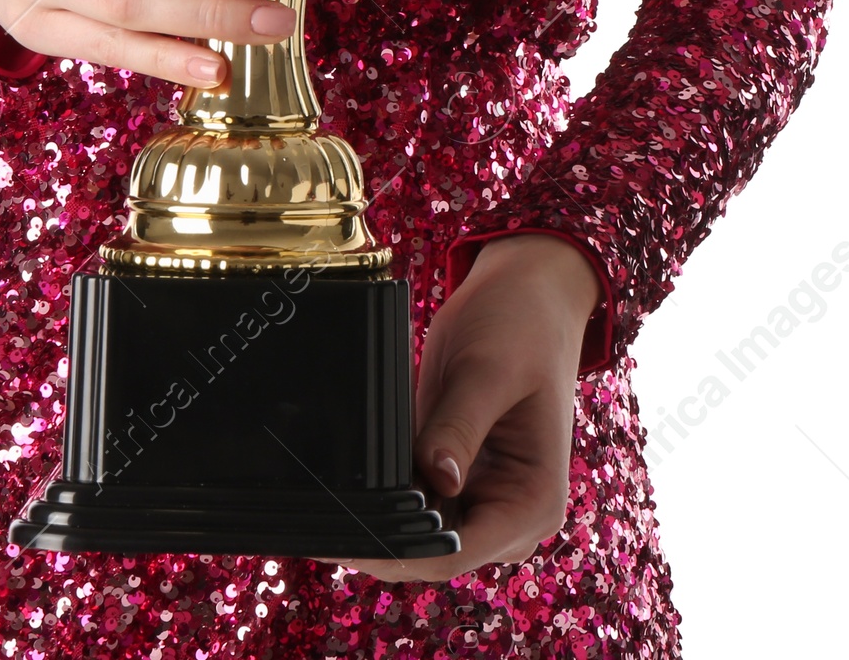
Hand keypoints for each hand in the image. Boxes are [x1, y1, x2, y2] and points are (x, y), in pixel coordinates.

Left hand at [337, 234, 602, 581]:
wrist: (525, 294)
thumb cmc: (520, 327)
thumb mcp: (486, 373)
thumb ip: (459, 428)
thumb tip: (435, 480)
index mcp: (533, 503)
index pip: (456, 553)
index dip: (397, 552)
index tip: (344, 535)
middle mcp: (509, 515)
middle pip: (432, 553)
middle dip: (379, 539)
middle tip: (315, 520)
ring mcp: (480, 497)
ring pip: (417, 532)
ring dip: (376, 519)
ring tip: (320, 504)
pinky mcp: (454, 475)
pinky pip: (412, 499)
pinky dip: (383, 493)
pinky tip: (342, 481)